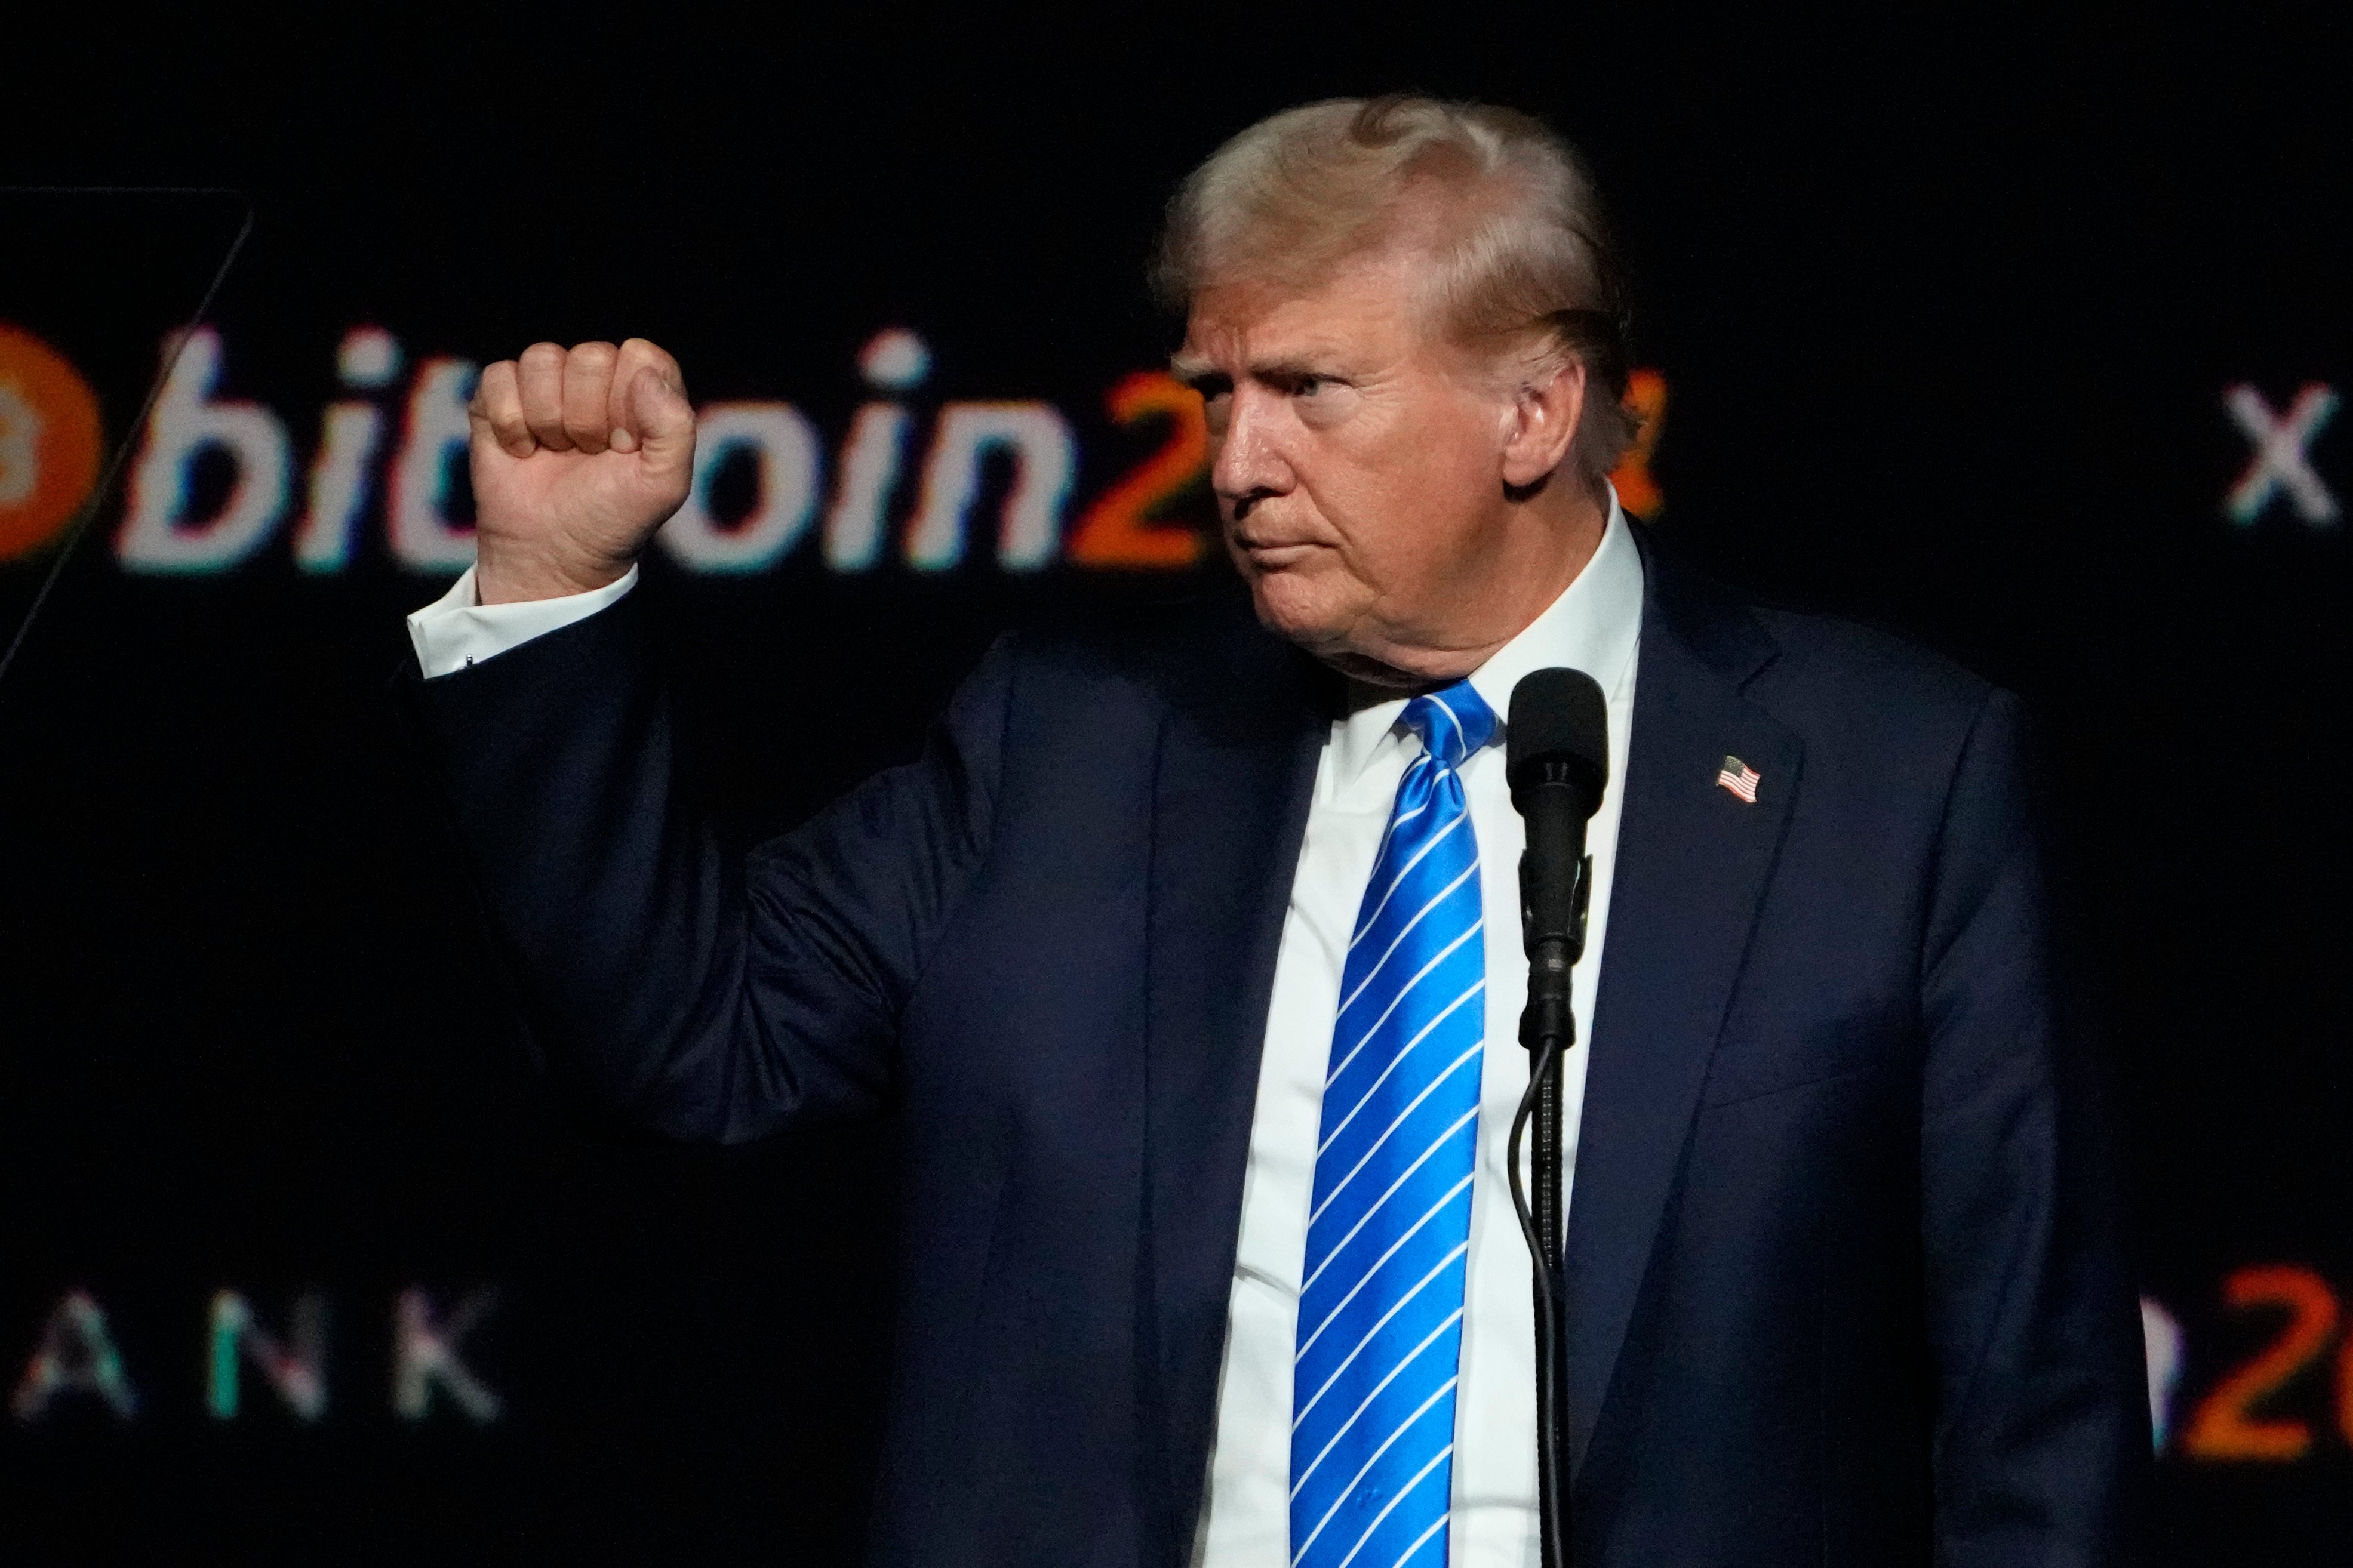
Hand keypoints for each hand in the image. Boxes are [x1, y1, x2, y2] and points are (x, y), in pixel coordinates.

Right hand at [467, 339, 695, 602]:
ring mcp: (548, 384)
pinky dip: (510, 423)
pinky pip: (500, 376)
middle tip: (590, 454)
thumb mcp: (663, 484)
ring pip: (542, 359)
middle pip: (589, 356)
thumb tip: (646, 376)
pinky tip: (524, 451)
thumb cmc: (613, 517)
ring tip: (558, 452)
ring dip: (548, 419)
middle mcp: (598, 378)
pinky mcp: (501, 396)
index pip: (640, 356)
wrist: (552, 553)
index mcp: (646, 389)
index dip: (630, 403)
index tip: (624, 446)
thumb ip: (675, 428)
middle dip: (588, 417)